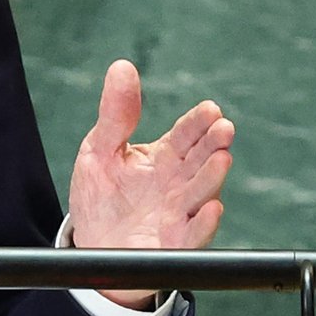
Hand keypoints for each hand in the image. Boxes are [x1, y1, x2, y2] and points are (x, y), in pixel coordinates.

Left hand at [65, 59, 233, 307]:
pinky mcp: (176, 245)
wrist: (92, 248)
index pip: (187, 134)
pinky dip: (205, 223)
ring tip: (221, 160)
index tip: (210, 110)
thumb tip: (122, 67)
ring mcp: (181, 213)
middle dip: (214, 144)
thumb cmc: (101, 197)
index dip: (199, 122)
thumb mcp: (99, 151)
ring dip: (213, 177)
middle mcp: (179, 183)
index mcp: (165, 157)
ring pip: (203, 192)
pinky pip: (195, 234)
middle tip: (223, 129)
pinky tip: (211, 209)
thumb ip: (115, 115)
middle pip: (202, 159)